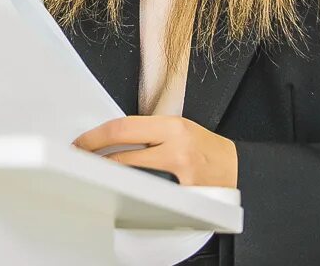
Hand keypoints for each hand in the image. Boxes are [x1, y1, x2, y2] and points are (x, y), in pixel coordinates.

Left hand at [74, 116, 237, 186]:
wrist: (240, 170)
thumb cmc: (207, 149)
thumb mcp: (181, 130)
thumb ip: (151, 131)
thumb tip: (115, 137)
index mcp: (173, 126)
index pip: (123, 127)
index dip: (96, 135)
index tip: (81, 141)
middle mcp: (176, 145)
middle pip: (122, 148)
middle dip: (94, 153)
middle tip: (79, 156)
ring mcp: (181, 171)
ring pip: (132, 171)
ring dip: (109, 172)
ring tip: (95, 171)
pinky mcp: (185, 194)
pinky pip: (151, 191)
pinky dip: (135, 188)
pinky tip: (124, 189)